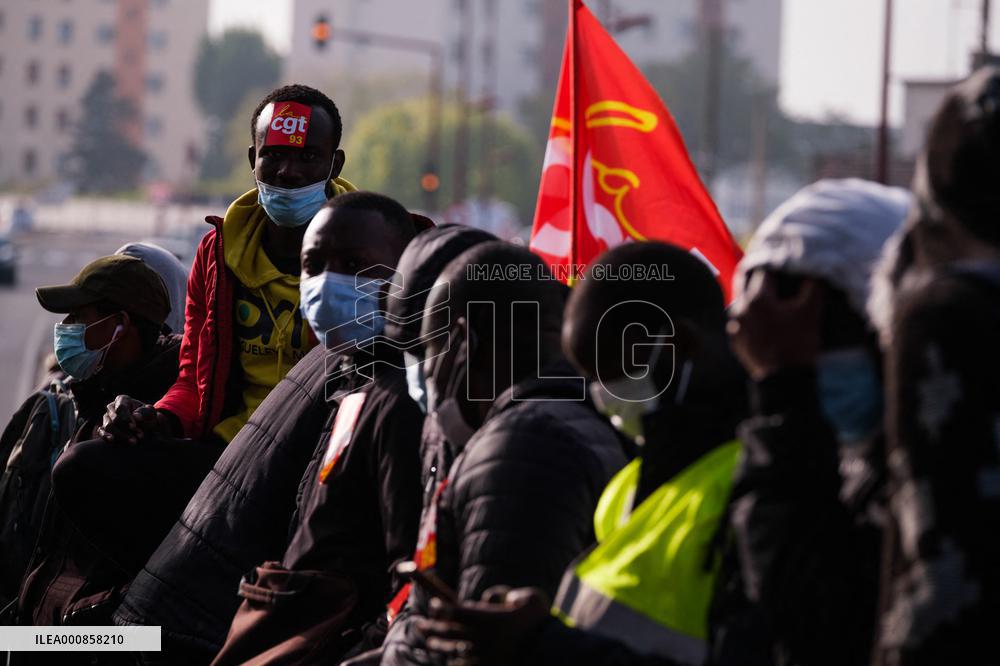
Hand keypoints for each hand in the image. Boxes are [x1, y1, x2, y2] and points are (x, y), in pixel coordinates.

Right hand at [97, 395, 160, 443]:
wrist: (145, 425)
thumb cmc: (147, 416)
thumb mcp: (150, 412)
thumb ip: (145, 412)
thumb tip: (136, 416)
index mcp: (122, 399)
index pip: (121, 408)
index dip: (126, 418)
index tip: (134, 426)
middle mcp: (112, 407)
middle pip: (114, 418)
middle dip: (126, 429)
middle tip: (139, 436)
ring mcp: (106, 417)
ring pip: (108, 426)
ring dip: (120, 435)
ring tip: (133, 441)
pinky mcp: (103, 427)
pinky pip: (101, 431)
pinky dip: (106, 436)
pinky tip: (112, 440)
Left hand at [419, 587, 550, 665]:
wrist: (551, 655)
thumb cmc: (541, 624)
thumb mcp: (532, 599)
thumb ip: (510, 593)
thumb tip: (490, 598)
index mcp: (493, 620)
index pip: (457, 612)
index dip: (441, 607)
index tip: (433, 604)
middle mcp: (485, 639)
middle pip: (449, 631)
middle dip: (431, 626)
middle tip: (419, 623)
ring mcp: (484, 657)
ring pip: (452, 650)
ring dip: (437, 644)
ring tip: (429, 640)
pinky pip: (464, 665)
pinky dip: (453, 661)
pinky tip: (448, 657)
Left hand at [727, 270, 822, 380]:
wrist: (785, 381)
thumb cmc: (799, 344)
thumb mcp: (811, 311)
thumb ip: (812, 285)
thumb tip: (811, 268)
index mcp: (757, 298)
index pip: (764, 271)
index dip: (776, 265)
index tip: (784, 265)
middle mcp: (739, 309)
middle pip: (747, 284)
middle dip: (760, 280)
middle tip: (774, 279)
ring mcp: (734, 326)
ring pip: (743, 304)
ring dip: (756, 300)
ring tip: (772, 303)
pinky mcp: (735, 341)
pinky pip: (741, 322)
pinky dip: (751, 318)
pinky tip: (765, 322)